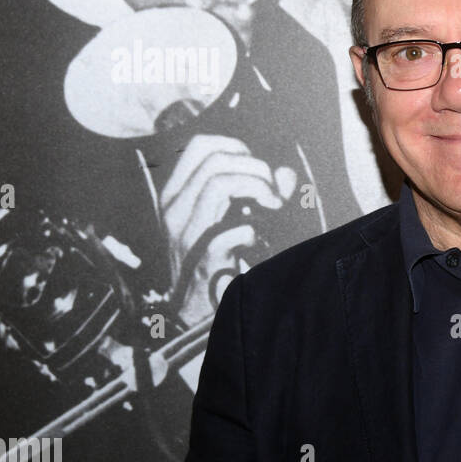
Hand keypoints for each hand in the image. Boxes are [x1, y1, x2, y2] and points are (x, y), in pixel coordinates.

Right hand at [159, 134, 291, 321]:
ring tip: (274, 207)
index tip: (257, 168)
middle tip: (273, 193)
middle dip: (255, 168)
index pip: (198, 146)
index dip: (235, 147)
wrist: (198, 315)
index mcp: (175, 194)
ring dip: (258, 189)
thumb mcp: (233, 218)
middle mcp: (174, 210)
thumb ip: (261, 193)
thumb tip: (287, 175)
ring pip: (219, 184)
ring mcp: (185, 235)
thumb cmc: (219, 261)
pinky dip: (253, 229)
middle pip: (215, 162)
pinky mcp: (203, 260)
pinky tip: (257, 241)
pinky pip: (233, 229)